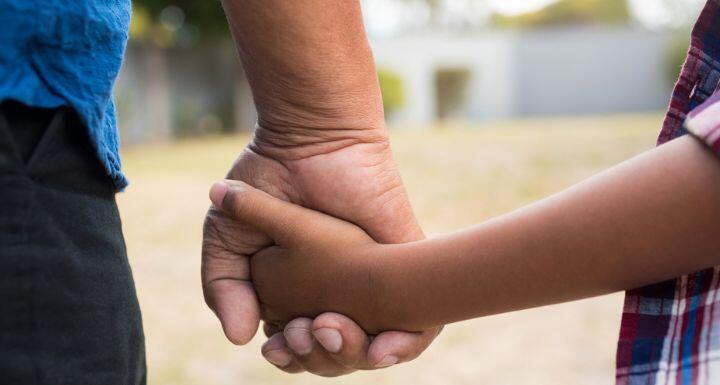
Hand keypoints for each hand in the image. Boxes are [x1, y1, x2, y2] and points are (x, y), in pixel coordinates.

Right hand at [201, 134, 440, 375]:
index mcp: (297, 292)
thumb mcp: (227, 237)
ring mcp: (372, 282)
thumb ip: (224, 287)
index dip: (289, 356)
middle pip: (335, 355)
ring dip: (351, 356)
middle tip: (302, 335)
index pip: (299, 348)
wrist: (309, 140)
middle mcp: (337, 293)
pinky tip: (381, 351)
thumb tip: (238, 339)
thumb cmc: (266, 181)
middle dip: (319, 359)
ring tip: (326, 330)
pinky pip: (419, 326)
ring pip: (372, 348)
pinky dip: (404, 348)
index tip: (276, 347)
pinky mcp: (404, 264)